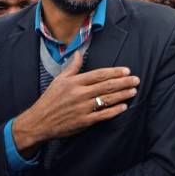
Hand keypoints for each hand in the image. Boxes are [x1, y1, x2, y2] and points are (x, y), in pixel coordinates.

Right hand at [12, 52, 139, 157]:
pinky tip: (124, 106)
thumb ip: (72, 67)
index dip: (115, 72)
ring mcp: (82, 108)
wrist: (38, 122)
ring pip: (107, 99)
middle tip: (136, 80)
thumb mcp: (59, 80)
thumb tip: (78, 53)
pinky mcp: (83, 121)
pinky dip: (114, 111)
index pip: (99, 74)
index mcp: (74, 82)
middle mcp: (79, 94)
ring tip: (133, 91)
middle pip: (106, 86)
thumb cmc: (50, 100)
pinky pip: (102, 115)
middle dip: (124, 82)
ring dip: (122, 95)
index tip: (127, 71)